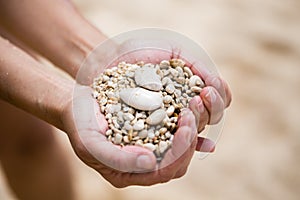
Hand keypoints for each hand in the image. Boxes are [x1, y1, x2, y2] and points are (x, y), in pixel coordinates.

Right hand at [60, 45, 230, 186]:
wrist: (77, 105)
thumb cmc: (80, 125)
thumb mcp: (91, 144)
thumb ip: (119, 159)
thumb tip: (150, 163)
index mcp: (129, 173)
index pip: (164, 171)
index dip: (179, 153)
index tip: (185, 129)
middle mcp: (143, 164)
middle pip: (178, 161)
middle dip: (190, 140)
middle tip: (191, 114)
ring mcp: (149, 146)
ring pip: (181, 146)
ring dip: (192, 127)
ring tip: (195, 104)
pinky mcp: (153, 130)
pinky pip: (175, 128)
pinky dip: (186, 118)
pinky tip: (194, 102)